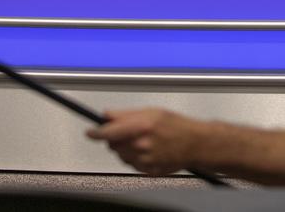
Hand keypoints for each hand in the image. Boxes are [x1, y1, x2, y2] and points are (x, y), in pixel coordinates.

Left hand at [86, 109, 204, 175]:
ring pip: (122, 156)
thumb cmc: (176, 125)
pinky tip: (148, 151)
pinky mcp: (149, 171)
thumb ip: (125, 114)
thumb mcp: (151, 111)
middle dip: (115, 139)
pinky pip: (133, 165)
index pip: (109, 133)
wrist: (195, 144)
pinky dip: (135, 158)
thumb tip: (107, 115)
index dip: (96, 133)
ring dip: (125, 149)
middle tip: (127, 132)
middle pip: (113, 146)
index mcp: (141, 127)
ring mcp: (145, 160)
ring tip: (142, 141)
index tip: (89, 132)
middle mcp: (142, 145)